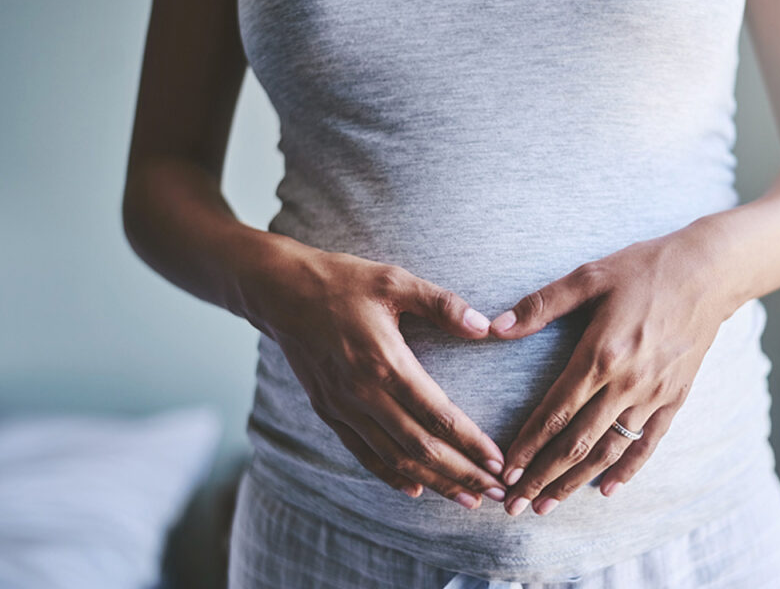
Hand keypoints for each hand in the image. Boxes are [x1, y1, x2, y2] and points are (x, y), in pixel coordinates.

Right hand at [242, 242, 507, 508]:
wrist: (280, 292)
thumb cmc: (342, 281)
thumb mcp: (395, 280)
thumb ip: (442, 304)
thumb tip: (485, 327)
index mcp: (385, 361)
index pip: (437, 414)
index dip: (471, 443)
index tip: (498, 462)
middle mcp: (363, 392)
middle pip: (420, 447)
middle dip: (461, 474)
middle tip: (495, 492)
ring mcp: (342, 406)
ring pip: (394, 459)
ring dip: (434, 482)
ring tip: (467, 500)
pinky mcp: (328, 411)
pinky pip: (363, 453)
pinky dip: (391, 476)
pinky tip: (417, 488)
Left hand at [487, 223, 739, 515]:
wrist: (710, 272)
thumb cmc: (644, 268)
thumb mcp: (589, 276)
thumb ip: (542, 304)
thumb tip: (495, 326)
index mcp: (600, 354)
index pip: (555, 412)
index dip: (527, 445)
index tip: (505, 470)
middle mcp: (626, 382)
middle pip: (577, 442)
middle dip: (542, 476)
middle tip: (515, 505)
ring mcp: (653, 394)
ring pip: (608, 449)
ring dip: (575, 481)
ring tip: (547, 505)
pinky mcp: (675, 397)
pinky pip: (648, 442)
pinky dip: (627, 469)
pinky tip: (605, 489)